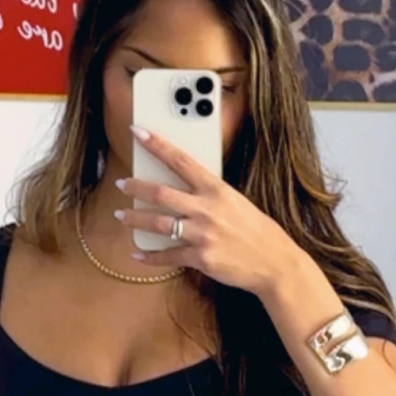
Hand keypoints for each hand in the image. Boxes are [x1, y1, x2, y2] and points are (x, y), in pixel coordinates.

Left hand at [115, 124, 296, 295]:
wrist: (274, 262)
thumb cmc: (256, 231)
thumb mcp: (236, 202)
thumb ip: (210, 195)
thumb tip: (185, 188)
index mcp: (216, 189)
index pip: (181, 161)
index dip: (157, 145)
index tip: (138, 133)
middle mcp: (207, 209)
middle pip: (161, 193)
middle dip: (136, 187)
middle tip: (121, 184)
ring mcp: (202, 234)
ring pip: (158, 223)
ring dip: (135, 220)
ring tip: (121, 217)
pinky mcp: (200, 257)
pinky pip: (167, 256)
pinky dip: (149, 256)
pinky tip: (136, 254)